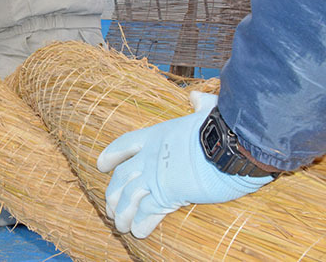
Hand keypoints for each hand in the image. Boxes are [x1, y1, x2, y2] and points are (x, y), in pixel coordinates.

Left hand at [97, 92, 272, 237]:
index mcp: (155, 135)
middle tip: (109, 207)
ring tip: (120, 225)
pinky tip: (139, 233)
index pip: (124, 145)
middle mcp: (149, 156)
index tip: (101, 165)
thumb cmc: (222, 126)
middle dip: (113, 194)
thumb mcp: (206, 110)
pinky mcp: (166, 195)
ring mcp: (155, 176)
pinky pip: (147, 213)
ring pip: (128, 198)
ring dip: (122, 214)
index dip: (111, 155)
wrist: (229, 144)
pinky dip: (141, 224)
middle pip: (120, 177)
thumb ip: (199, 105)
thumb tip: (197, 96)